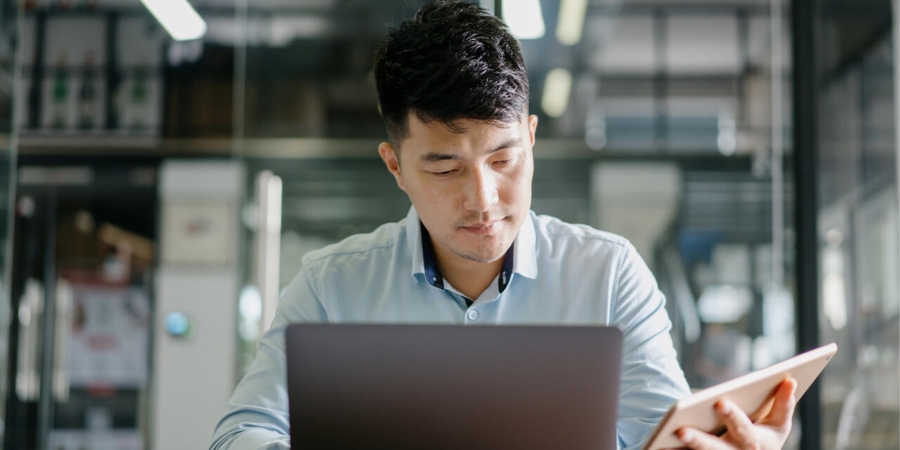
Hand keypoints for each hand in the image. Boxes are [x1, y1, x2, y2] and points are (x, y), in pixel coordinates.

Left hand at [676, 377, 797, 449]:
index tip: (719, 402)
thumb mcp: (777, 424)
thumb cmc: (764, 436)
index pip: (746, 431)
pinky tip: (657, 446)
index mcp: (760, 444)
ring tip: (670, 435)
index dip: (733, 418)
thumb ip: (783, 404)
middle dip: (700, 441)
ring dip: (688, 448)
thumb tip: (789, 379)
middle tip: (681, 430)